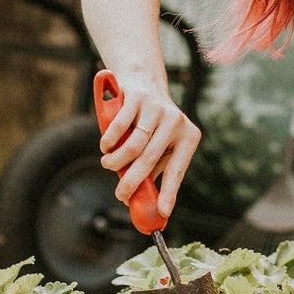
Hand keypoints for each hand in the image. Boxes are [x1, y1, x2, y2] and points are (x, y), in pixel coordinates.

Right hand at [97, 74, 201, 217]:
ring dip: (116, 161)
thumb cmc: (152, 124)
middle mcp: (176, 122)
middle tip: (120, 195)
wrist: (144, 81)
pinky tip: (105, 147)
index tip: (161, 212)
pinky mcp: (138, 97)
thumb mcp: (160, 145)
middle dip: (132, 182)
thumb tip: (140, 202)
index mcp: (188, 137)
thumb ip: (153, 169)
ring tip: (108, 165)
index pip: (178, 171)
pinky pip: (120, 125)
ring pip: (134, 145)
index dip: (169, 193)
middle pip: (150, 160)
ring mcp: (157, 108)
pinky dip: (109, 140)